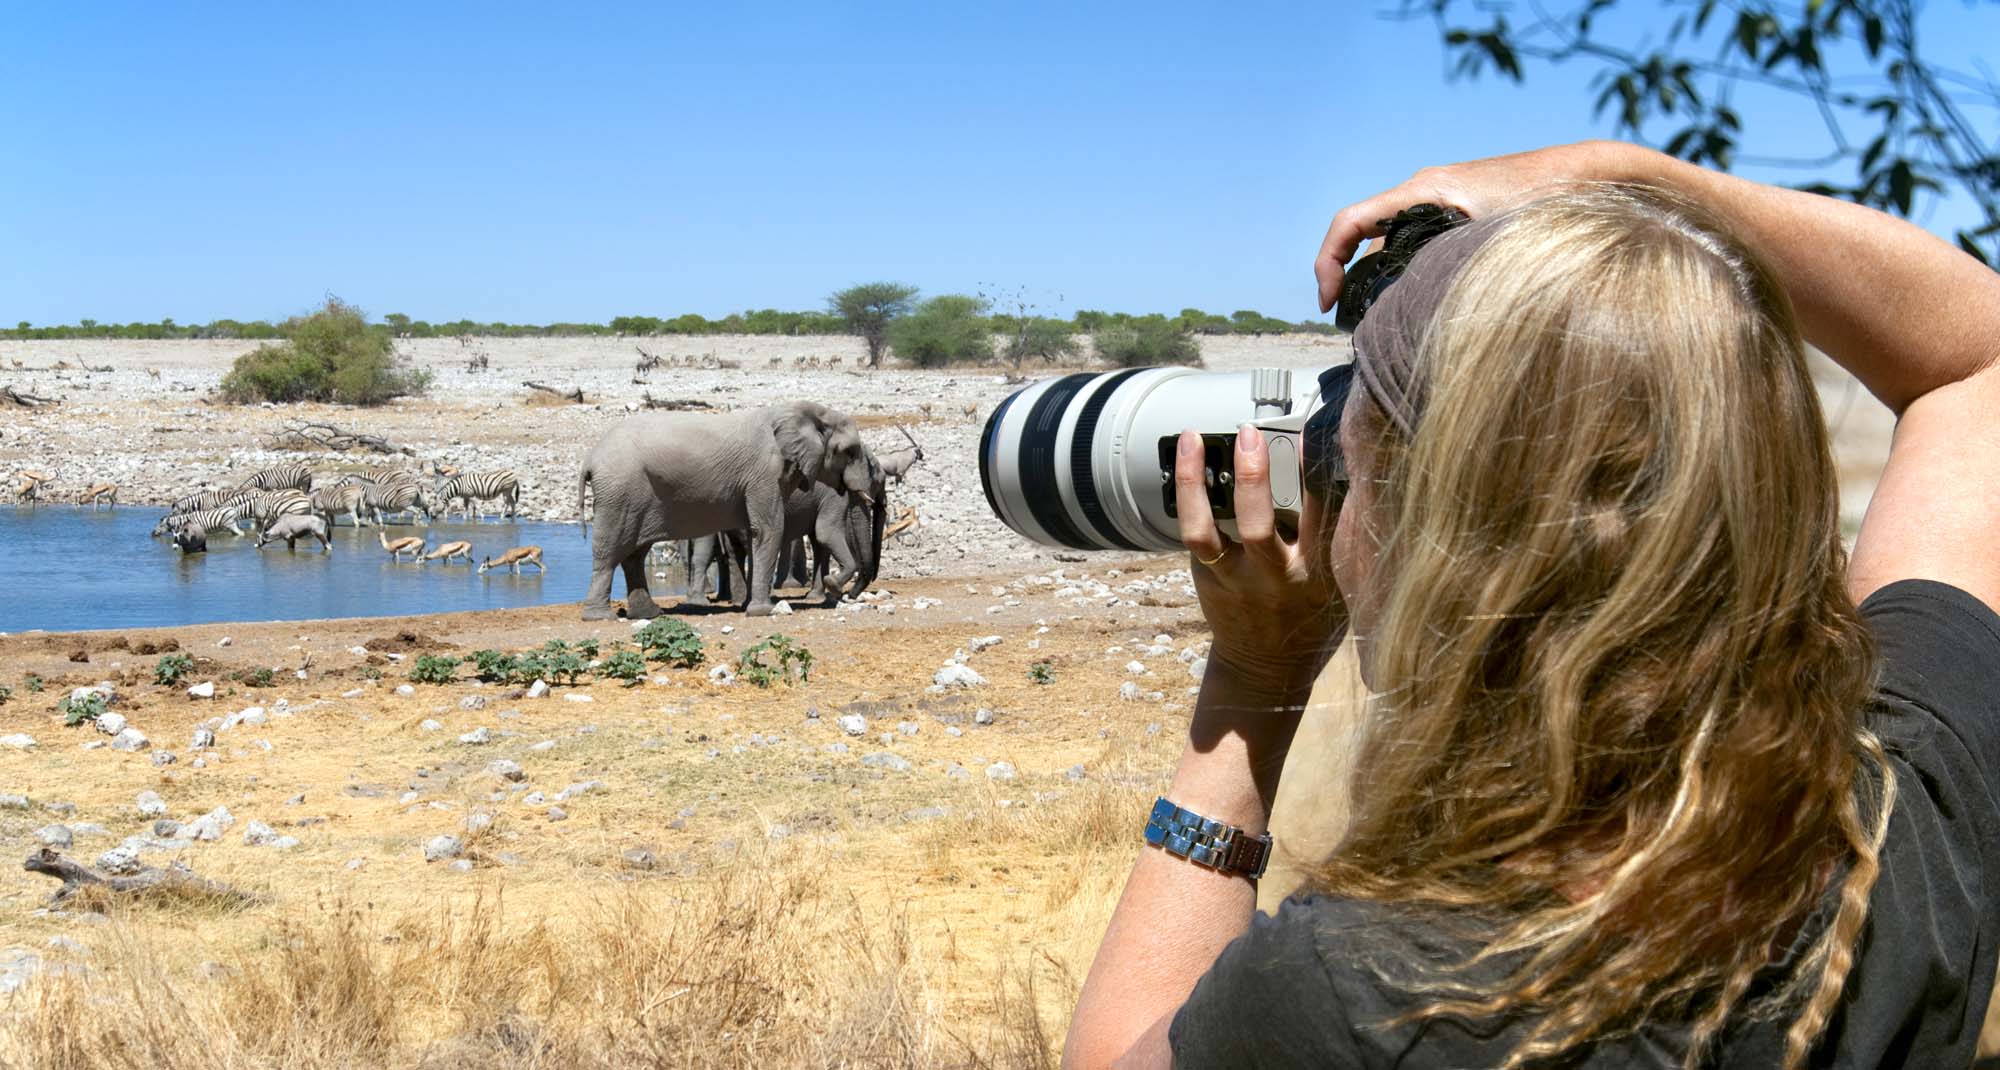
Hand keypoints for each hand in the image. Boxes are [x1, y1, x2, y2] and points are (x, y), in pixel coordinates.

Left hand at [1176, 427, 1344, 700]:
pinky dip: (1189, 496)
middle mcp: (1273, 576)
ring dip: (1195, 482)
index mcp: (1316, 573)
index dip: (1316, 474)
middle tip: (1250, 435)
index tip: (1312, 436)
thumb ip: (1336, 537)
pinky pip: (1193, 533)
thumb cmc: (1311, 614)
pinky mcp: (1207, 577)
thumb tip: (1339, 472)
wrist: (1267, 668)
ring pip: (1206, 530)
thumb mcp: (1339, 581)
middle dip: (1253, 477)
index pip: (1321, 516)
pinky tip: (1187, 462)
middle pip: (1257, 526)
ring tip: (1194, 440)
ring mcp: (1233, 578)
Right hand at [1313, 140, 1637, 312]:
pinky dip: (1405, 270)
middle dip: (1350, 279)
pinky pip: (1416, 241)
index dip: (1328, 262)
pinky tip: (1421, 302)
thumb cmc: (1551, 196)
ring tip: (1383, 321)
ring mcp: (1443, 200)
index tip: (1329, 302)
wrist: (1591, 171)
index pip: (1350, 222)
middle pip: (1365, 236)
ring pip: (1390, 241)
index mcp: (1424, 190)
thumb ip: (1455, 266)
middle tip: (1352, 324)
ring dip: (1379, 278)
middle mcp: (1426, 190)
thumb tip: (1421, 315)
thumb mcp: (1497, 237)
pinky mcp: (1461, 212)